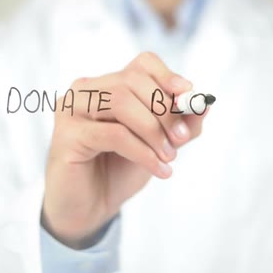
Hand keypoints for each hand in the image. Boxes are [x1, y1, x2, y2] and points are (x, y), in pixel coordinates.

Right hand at [42, 52, 207, 248]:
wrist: (89, 209)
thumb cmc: (119, 171)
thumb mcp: (158, 145)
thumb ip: (180, 124)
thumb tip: (205, 105)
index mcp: (107, 85)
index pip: (141, 64)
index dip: (168, 76)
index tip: (189, 97)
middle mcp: (86, 90)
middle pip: (131, 80)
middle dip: (164, 110)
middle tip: (182, 139)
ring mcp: (71, 110)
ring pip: (121, 102)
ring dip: (153, 130)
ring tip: (170, 157)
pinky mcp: (66, 135)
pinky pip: (113, 134)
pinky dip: (142, 151)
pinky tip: (159, 170)